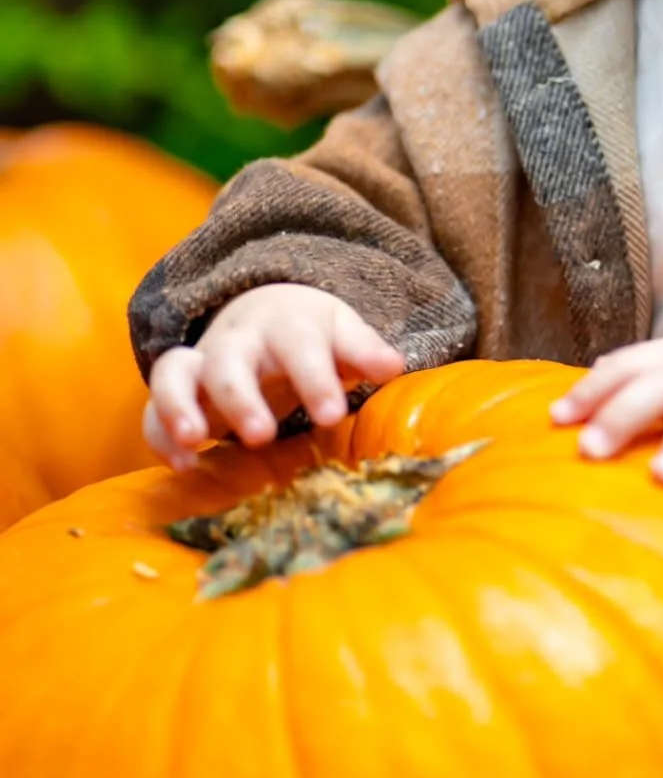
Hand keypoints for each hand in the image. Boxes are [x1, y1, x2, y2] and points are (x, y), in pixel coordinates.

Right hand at [142, 283, 406, 472]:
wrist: (263, 311)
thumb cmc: (310, 334)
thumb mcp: (341, 333)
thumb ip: (363, 351)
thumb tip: (394, 365)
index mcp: (285, 326)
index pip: (299, 346)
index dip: (313, 379)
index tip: (331, 415)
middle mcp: (237, 342)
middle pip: (230, 362)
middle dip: (242, 399)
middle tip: (262, 436)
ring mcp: (201, 365)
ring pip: (174, 374)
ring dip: (180, 407)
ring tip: (196, 442)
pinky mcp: (178, 391)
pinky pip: (153, 408)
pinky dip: (159, 434)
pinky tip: (182, 466)